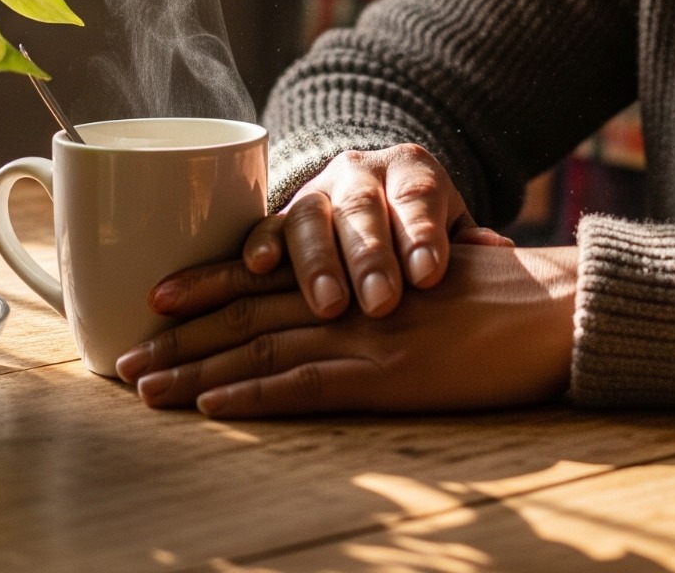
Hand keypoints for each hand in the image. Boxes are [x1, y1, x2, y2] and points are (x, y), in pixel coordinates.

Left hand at [116, 244, 577, 417]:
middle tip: (120, 356)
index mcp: (360, 266)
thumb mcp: (434, 272)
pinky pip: (304, 385)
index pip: (269, 272)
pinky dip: (251, 397)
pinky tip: (209, 408)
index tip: (155, 297)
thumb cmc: (503, 293)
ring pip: (261, 348)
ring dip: (194, 371)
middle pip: (250, 310)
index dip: (208, 283)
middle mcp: (353, 292)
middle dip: (180, 334)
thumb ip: (388, 282)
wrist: (554, 306)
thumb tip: (358, 299)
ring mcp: (367, 331)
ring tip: (141, 387)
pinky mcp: (388, 372)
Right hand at [163, 144, 512, 322]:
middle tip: (382, 303)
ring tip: (328, 305)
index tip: (429, 274)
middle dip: (371, 257)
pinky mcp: (280, 216)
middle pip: (363, 210)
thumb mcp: (451, 224)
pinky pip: (265, 225)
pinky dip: (260, 245)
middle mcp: (361, 174)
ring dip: (317, 262)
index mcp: (412, 171)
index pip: (418, 197)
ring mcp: (317, 192)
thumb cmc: (422, 226)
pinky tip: (258, 268)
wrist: (376, 189)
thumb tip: (502, 251)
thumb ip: (471, 240)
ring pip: (311, 217)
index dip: (421, 234)